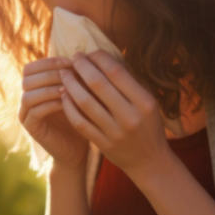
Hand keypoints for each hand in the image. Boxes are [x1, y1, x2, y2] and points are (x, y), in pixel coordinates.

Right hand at [19, 56, 88, 172]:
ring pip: (28, 94)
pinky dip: (50, 104)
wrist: (77, 150)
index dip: (50, 61)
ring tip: (69, 88)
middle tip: (70, 74)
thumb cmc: (81, 118)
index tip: (72, 62)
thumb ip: (75, 78)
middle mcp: (26, 98)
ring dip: (49, 88)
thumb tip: (84, 57)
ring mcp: (26, 114)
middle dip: (50, 73)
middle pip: (27, 77)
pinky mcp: (31, 128)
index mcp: (35, 88)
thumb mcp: (79, 94)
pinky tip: (66, 102)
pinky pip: (34, 111)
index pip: (32, 67)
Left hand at [58, 49, 172, 181]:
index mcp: (144, 102)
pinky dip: (69, 106)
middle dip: (82, 66)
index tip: (90, 52)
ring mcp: (115, 132)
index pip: (116, 72)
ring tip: (64, 73)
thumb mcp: (148, 103)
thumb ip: (129, 84)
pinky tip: (64, 95)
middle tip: (74, 57)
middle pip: (98, 84)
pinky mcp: (102, 144)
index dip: (99, 58)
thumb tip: (104, 58)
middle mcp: (130, 117)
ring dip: (71, 84)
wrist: (150, 162)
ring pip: (85, 102)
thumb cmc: (148, 126)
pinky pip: (79, 121)